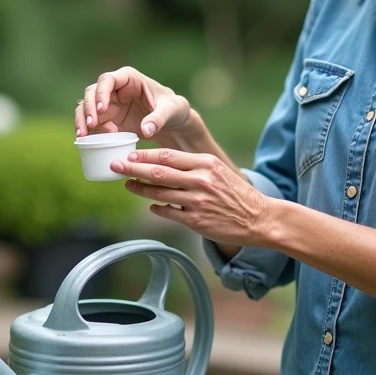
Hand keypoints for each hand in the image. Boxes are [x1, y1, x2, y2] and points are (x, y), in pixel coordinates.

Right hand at [76, 67, 191, 140]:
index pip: (108, 79)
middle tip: (92, 126)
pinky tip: (87, 141)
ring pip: (86, 107)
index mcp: (129, 78)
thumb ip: (159, 118)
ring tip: (84, 135)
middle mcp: (115, 89)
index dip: (101, 92)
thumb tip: (146, 130)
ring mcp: (109, 104)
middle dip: (88, 108)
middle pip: (92, 92)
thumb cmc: (173, 108)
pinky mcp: (108, 119)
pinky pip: (91, 122)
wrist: (172, 121)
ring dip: (82, 120)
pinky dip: (87, 130)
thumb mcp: (171, 110)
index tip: (102, 109)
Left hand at [111, 148, 271, 247]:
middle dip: (133, 168)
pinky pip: (169, 212)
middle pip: (158, 171)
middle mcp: (200, 180)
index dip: (145, 155)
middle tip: (116, 166)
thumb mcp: (219, 170)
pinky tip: (150, 205)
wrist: (259, 218)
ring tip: (128, 185)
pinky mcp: (196, 221)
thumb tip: (165, 163)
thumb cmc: (237, 193)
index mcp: (205, 164)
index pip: (168, 155)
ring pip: (159, 193)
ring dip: (139, 189)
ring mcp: (197, 201)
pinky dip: (156, 208)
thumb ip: (194, 166)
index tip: (130, 154)